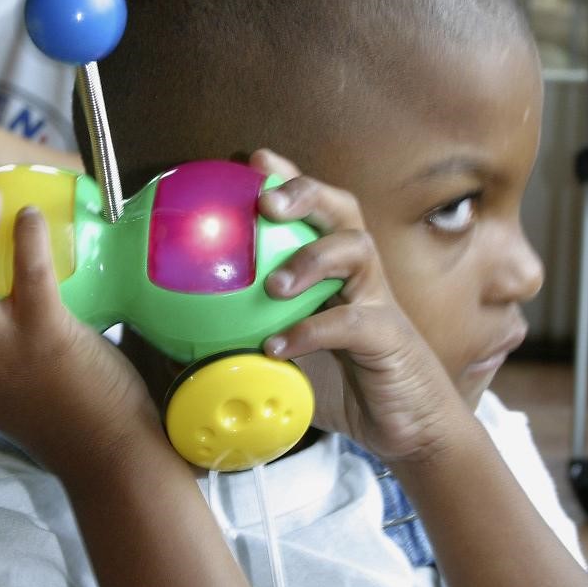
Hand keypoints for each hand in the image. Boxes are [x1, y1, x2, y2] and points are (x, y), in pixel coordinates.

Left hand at [252, 149, 464, 462]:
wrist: (407, 425)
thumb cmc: (344, 383)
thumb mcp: (287, 353)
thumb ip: (246, 338)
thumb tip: (180, 343)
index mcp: (336, 267)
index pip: (315, 208)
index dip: (288, 177)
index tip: (252, 161)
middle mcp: (360, 273)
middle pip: (343, 209)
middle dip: (306, 192)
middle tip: (266, 201)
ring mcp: (379, 301)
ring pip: (357, 251)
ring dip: (313, 257)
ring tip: (274, 284)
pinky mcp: (388, 337)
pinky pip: (352, 322)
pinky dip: (311, 330)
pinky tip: (276, 346)